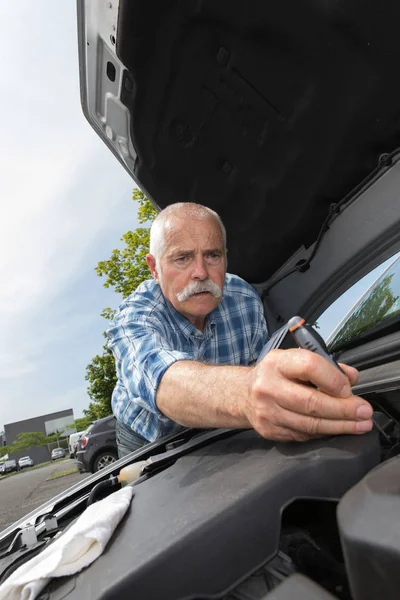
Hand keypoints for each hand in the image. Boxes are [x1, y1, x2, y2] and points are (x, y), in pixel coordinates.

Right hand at [244, 348, 372, 441]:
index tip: (350, 389)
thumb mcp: (295, 360)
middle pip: (312, 402)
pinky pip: (303, 435)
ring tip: (358, 425)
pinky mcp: (269, 430)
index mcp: (277, 363)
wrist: (244, 393)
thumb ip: (325, 366)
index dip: (334, 380)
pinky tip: (335, 429)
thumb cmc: (275, 375)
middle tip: (363, 412)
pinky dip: (323, 433)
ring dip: (339, 426)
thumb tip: (351, 378)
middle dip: (343, 410)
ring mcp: (266, 411)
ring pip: (310, 424)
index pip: (310, 367)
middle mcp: (268, 386)